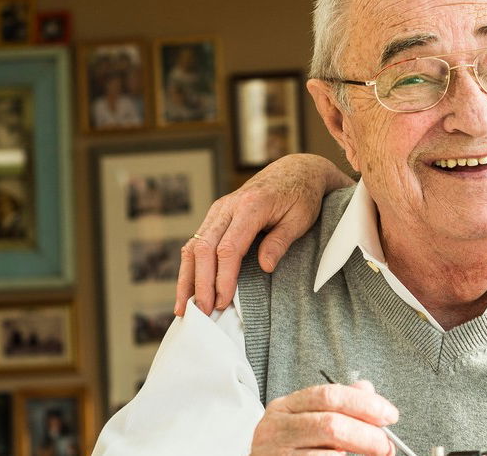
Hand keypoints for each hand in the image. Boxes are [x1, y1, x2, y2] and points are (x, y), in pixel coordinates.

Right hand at [175, 153, 351, 314]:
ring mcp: (218, 211)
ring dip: (187, 279)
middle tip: (202, 314)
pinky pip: (196, 244)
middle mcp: (227, 206)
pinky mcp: (215, 217)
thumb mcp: (300, 218)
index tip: (222, 302)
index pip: (229, 248)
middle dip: (200, 284)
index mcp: (251, 206)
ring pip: (193, 246)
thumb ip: (280, 241)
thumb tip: (265, 267)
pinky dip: (189, 268)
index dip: (222, 278)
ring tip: (185, 309)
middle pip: (204, 248)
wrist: (295, 171)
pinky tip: (188, 291)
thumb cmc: (302, 196)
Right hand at [251, 380, 398, 455]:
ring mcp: (277, 453)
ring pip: (329, 453)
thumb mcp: (305, 419)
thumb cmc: (288, 447)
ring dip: (358, 454)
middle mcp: (277, 428)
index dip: (364, 404)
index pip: (329, 395)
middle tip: (386, 444)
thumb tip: (367, 389)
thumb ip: (336, 404)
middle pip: (331, 424)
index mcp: (285, 406)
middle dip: (367, 434)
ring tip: (371, 455)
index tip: (389, 414)